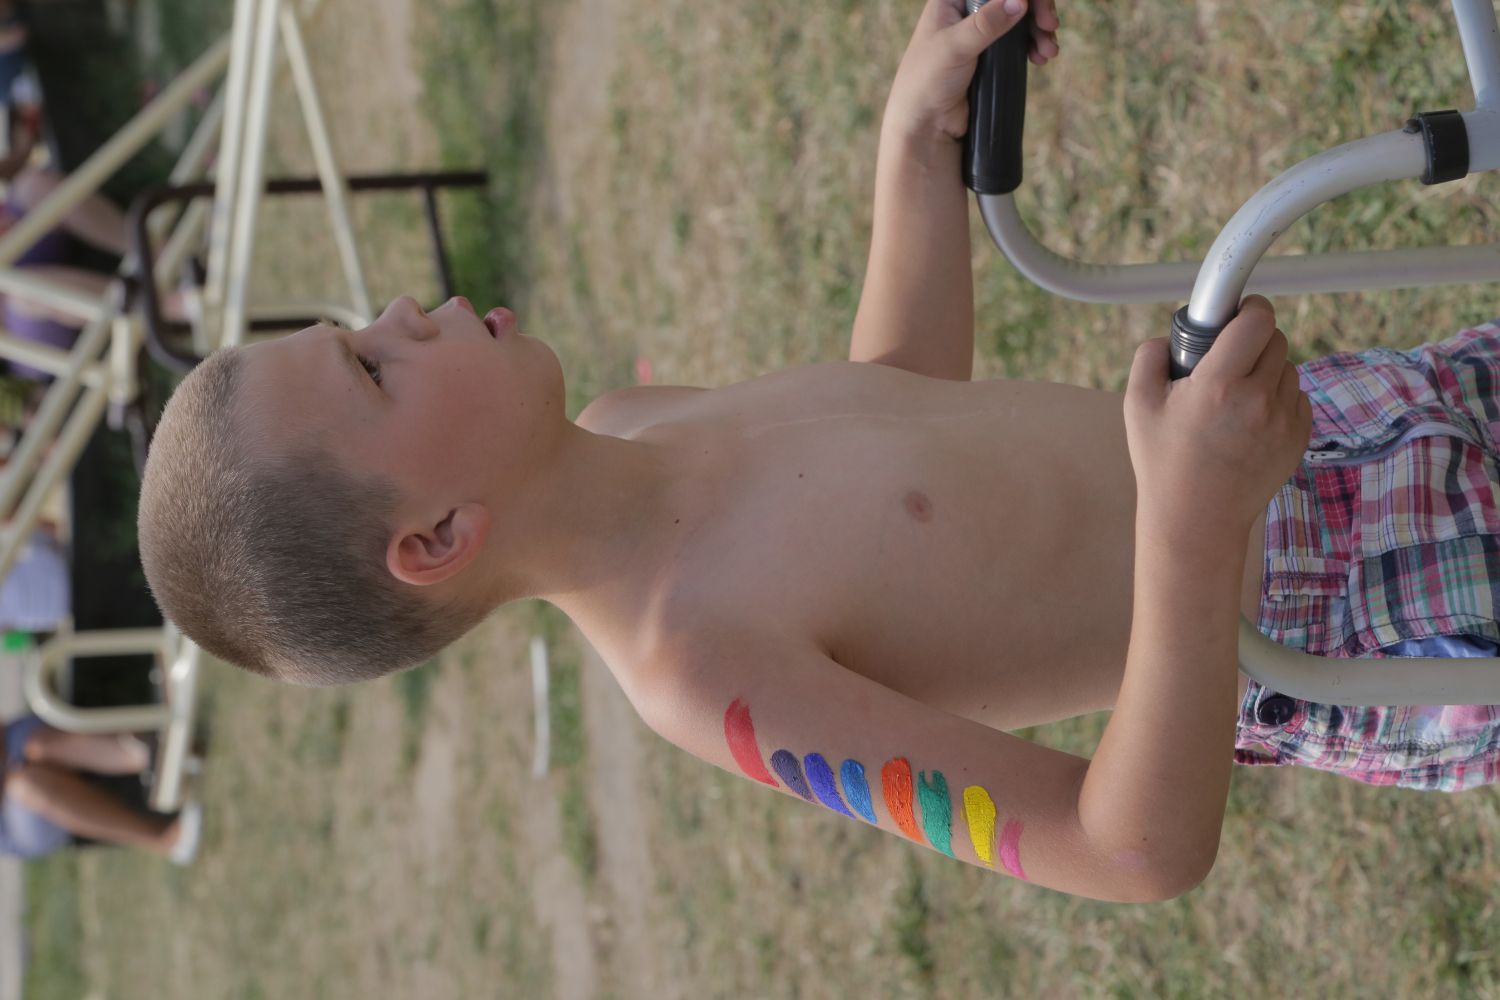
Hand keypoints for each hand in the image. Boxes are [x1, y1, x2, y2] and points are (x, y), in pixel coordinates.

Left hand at [885, 0, 1059, 142]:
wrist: (925, 125)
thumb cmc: (926, 82)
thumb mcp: (955, 47)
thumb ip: (986, 23)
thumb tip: (1019, 1)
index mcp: (951, 0)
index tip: (1035, 7)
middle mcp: (965, 12)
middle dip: (1035, 9)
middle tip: (1050, 26)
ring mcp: (978, 33)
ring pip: (1018, 18)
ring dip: (1038, 29)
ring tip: (1048, 51)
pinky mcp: (989, 55)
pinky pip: (1017, 41)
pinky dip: (1032, 44)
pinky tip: (1039, 58)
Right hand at [1123, 296, 1311, 542]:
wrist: (1196, 518)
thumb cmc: (1163, 462)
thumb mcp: (1137, 405)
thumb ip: (1150, 357)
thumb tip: (1171, 335)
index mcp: (1219, 384)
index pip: (1257, 320)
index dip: (1248, 309)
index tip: (1237, 314)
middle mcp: (1258, 398)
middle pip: (1275, 340)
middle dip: (1252, 341)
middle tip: (1226, 362)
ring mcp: (1284, 420)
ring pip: (1287, 368)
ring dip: (1265, 371)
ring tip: (1235, 398)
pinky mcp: (1298, 437)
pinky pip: (1296, 398)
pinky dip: (1276, 399)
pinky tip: (1249, 420)